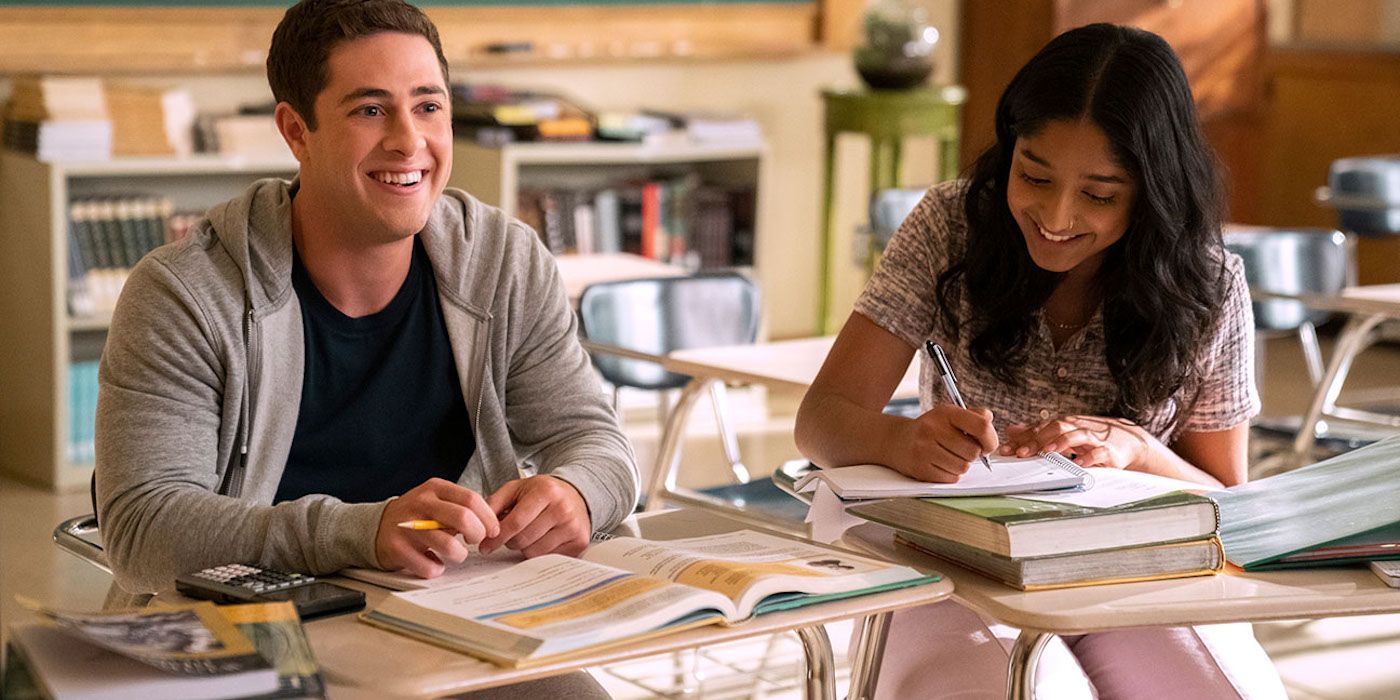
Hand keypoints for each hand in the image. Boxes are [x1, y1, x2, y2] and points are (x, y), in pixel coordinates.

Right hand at [375, 478, 499, 578]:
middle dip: (478, 534)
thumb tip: (492, 523)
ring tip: (456, 553)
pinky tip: (434, 561)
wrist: (377, 527)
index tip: (493, 530)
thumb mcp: (437, 500)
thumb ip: (462, 507)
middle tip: (476, 541)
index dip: (488, 518)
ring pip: (449, 546)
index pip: (471, 499)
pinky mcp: (397, 549)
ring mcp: (408, 526)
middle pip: (463, 518)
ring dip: (459, 554)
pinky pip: (430, 566)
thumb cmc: (416, 516)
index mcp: (435, 489)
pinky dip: (437, 568)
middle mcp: (421, 504)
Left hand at [480, 475, 590, 557]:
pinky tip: (542, 539)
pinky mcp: (579, 543)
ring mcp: (573, 527)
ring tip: (529, 534)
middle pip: (523, 540)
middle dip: (510, 541)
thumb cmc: (542, 493)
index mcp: (546, 492)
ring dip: (525, 547)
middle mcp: (563, 509)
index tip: (485, 546)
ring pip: (534, 552)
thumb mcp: (516, 489)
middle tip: (511, 535)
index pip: (516, 522)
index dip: (497, 537)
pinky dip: (539, 552)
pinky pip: (548, 558)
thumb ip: (494, 503)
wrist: (575, 495)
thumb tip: (479, 528)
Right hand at [892, 403, 997, 482]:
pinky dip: (950, 474)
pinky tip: (940, 464)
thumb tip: (989, 419)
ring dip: (961, 465)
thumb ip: (973, 416)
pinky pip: (951, 478)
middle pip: (973, 451)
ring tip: (949, 457)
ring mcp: (924, 449)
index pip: (981, 426)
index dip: (990, 439)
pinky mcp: (920, 468)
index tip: (986, 445)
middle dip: (972, 455)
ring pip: (963, 467)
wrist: (897, 441)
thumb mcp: (949, 415)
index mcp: (945, 413)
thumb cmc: (929, 429)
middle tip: (962, 451)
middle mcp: (933, 429)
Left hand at [999, 415, 1149, 468]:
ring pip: (1077, 435)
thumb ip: (1036, 433)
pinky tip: (1079, 464)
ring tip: (1048, 452)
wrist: (1126, 441)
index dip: (1022, 439)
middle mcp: (1076, 428)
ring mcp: (1093, 439)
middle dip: (1037, 440)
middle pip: (1055, 428)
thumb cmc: (1089, 439)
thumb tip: (1011, 430)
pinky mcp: (1108, 451)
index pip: (1039, 429)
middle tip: (1021, 453)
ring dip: (1062, 443)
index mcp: (1063, 426)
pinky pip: (1099, 453)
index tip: (1006, 450)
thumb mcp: (1062, 434)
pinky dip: (1089, 457)